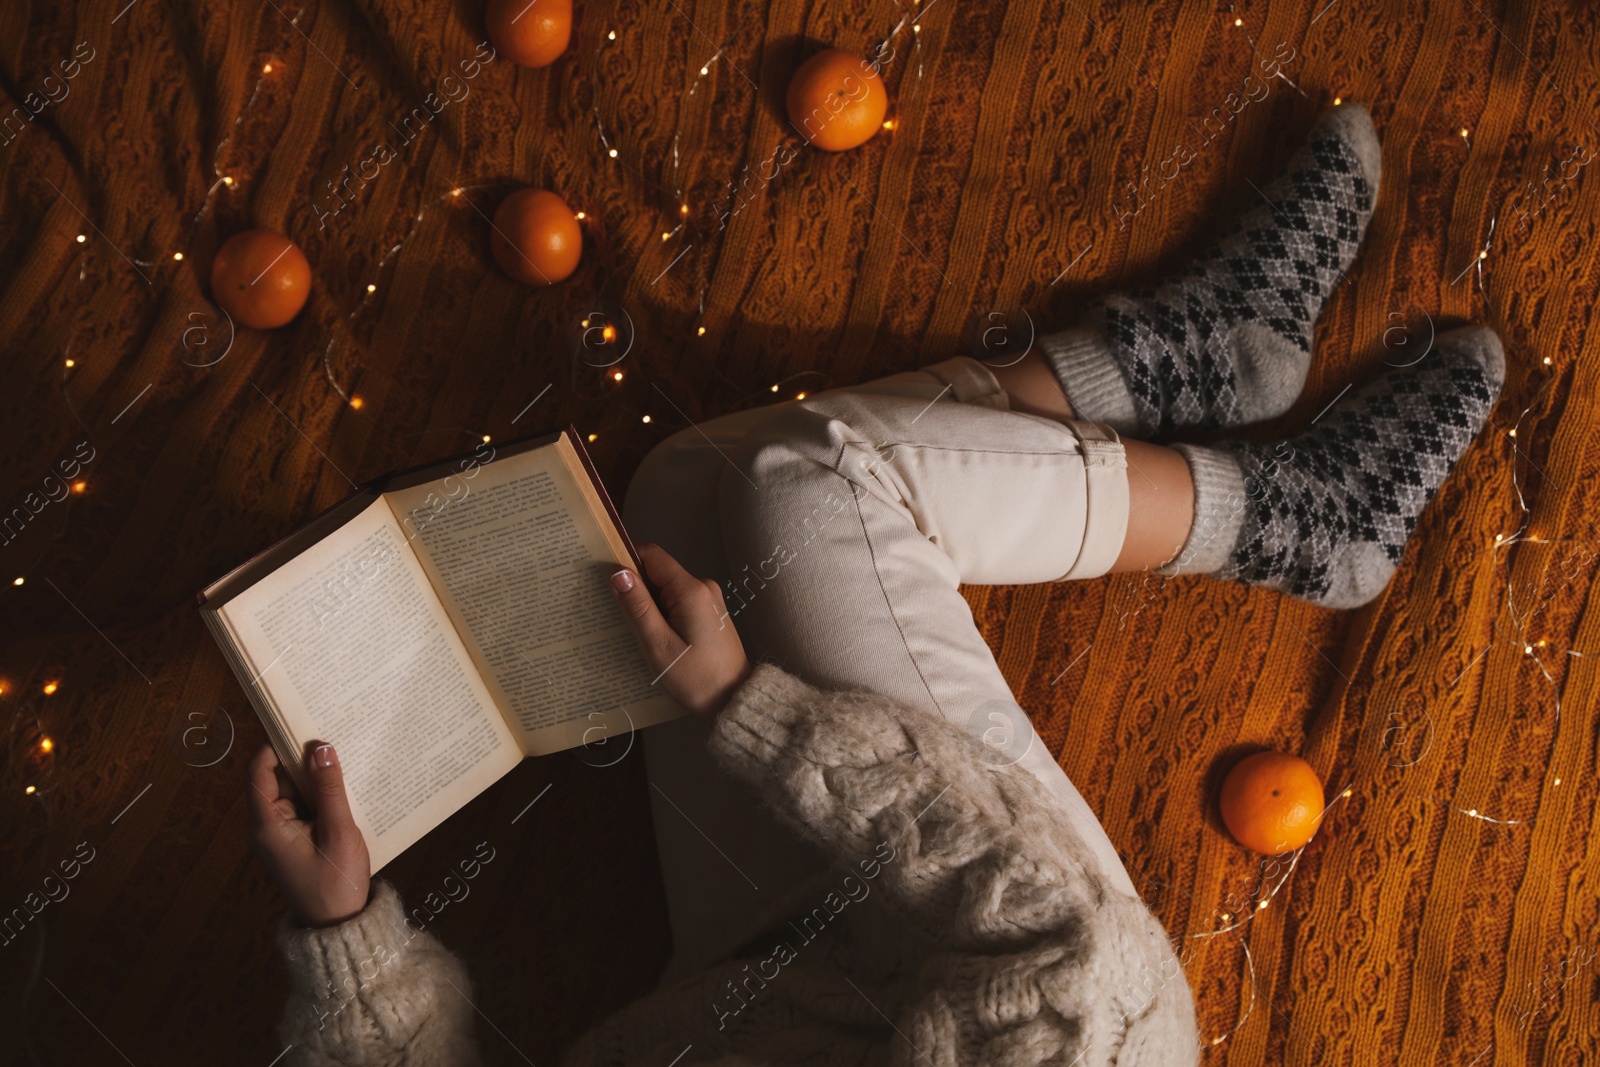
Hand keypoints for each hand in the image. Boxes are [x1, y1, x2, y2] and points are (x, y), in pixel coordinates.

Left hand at [247, 742, 371, 927]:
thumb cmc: (336, 883)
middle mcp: (265, 825)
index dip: (277, 743)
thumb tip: (321, 747)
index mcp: (266, 824)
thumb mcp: (338, 831)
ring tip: (344, 757)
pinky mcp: (293, 838)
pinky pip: (303, 805)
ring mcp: (279, 832)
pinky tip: (344, 785)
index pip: (260, 770)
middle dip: (302, 757)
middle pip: (278, 776)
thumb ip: (329, 788)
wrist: (338, 925)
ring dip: (315, 777)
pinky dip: (320, 794)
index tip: (303, 723)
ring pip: (294, 789)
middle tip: (333, 734)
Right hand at [611, 542, 750, 716]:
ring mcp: (708, 600)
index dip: (626, 560)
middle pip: (658, 571)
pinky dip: (661, 612)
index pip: (652, 555)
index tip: (602, 575)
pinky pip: (677, 601)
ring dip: (646, 602)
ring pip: (666, 588)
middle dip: (634, 585)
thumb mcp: (659, 645)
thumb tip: (617, 572)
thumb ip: (638, 606)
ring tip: (629, 626)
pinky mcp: (708, 613)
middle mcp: (703, 587)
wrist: (733, 700)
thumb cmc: (696, 678)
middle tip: (610, 608)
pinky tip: (650, 633)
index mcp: (691, 590)